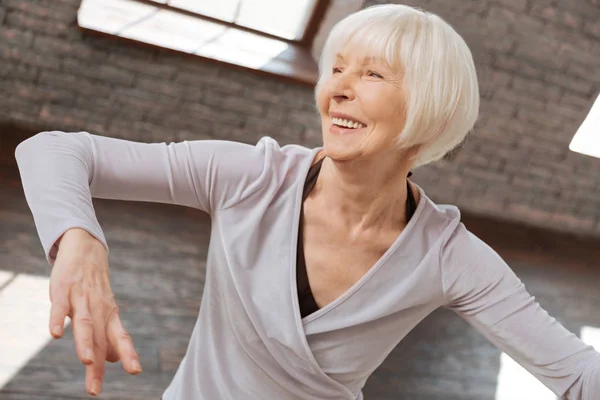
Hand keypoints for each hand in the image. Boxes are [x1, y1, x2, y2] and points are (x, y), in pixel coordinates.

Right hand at [49, 228, 141, 395]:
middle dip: (98, 366)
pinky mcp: (62, 290)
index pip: (121, 337)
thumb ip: (109, 334)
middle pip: (100, 339)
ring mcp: (80, 299)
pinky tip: (55, 334)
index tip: (136, 372)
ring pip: (84, 324)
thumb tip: (114, 360)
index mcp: (110, 315)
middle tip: (95, 390)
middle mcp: (98, 308)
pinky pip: (59, 307)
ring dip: (85, 344)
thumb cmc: (95, 287)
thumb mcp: (105, 310)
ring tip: (88, 362)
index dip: (129, 353)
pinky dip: (57, 320)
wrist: (86, 250)